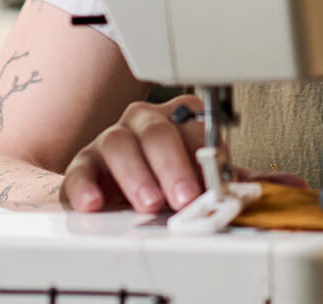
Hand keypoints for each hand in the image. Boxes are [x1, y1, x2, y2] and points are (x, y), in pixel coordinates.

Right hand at [62, 93, 214, 212]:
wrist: (125, 190)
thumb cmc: (169, 180)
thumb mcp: (198, 177)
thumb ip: (216, 179)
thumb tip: (243, 190)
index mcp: (179, 119)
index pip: (194, 126)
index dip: (204, 153)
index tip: (212, 182)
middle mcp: (144, 121)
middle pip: (157, 132)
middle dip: (173, 166)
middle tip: (184, 197)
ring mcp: (110, 139)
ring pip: (118, 144)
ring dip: (137, 176)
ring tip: (150, 204)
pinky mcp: (83, 164)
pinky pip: (80, 171)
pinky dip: (86, 187)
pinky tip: (95, 203)